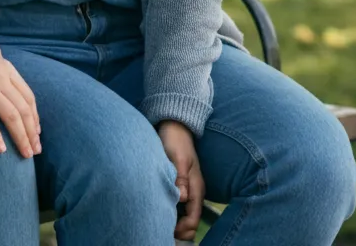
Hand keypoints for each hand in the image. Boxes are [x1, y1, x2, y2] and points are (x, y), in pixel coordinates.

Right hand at [0, 29, 40, 159]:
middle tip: (36, 150)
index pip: (27, 94)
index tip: (36, 131)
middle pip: (23, 108)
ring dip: (21, 138)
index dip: (34, 115)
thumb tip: (0, 62)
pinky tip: (0, 150)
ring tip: (25, 154)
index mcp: (4, 65)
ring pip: (12, 116)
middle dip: (32, 132)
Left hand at [158, 120, 203, 241]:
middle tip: (161, 230)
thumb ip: (180, 178)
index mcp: (196, 189)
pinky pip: (178, 205)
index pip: (193, 219)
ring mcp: (187, 189)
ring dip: (175, 222)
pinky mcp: (179, 184)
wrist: (175, 126)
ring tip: (159, 223)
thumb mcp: (178, 158)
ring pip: (184, 214)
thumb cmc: (176, 140)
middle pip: (190, 220)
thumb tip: (182, 198)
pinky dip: (171, 212)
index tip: (168, 230)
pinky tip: (159, 210)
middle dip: (179, 230)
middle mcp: (194, 192)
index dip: (183, 229)